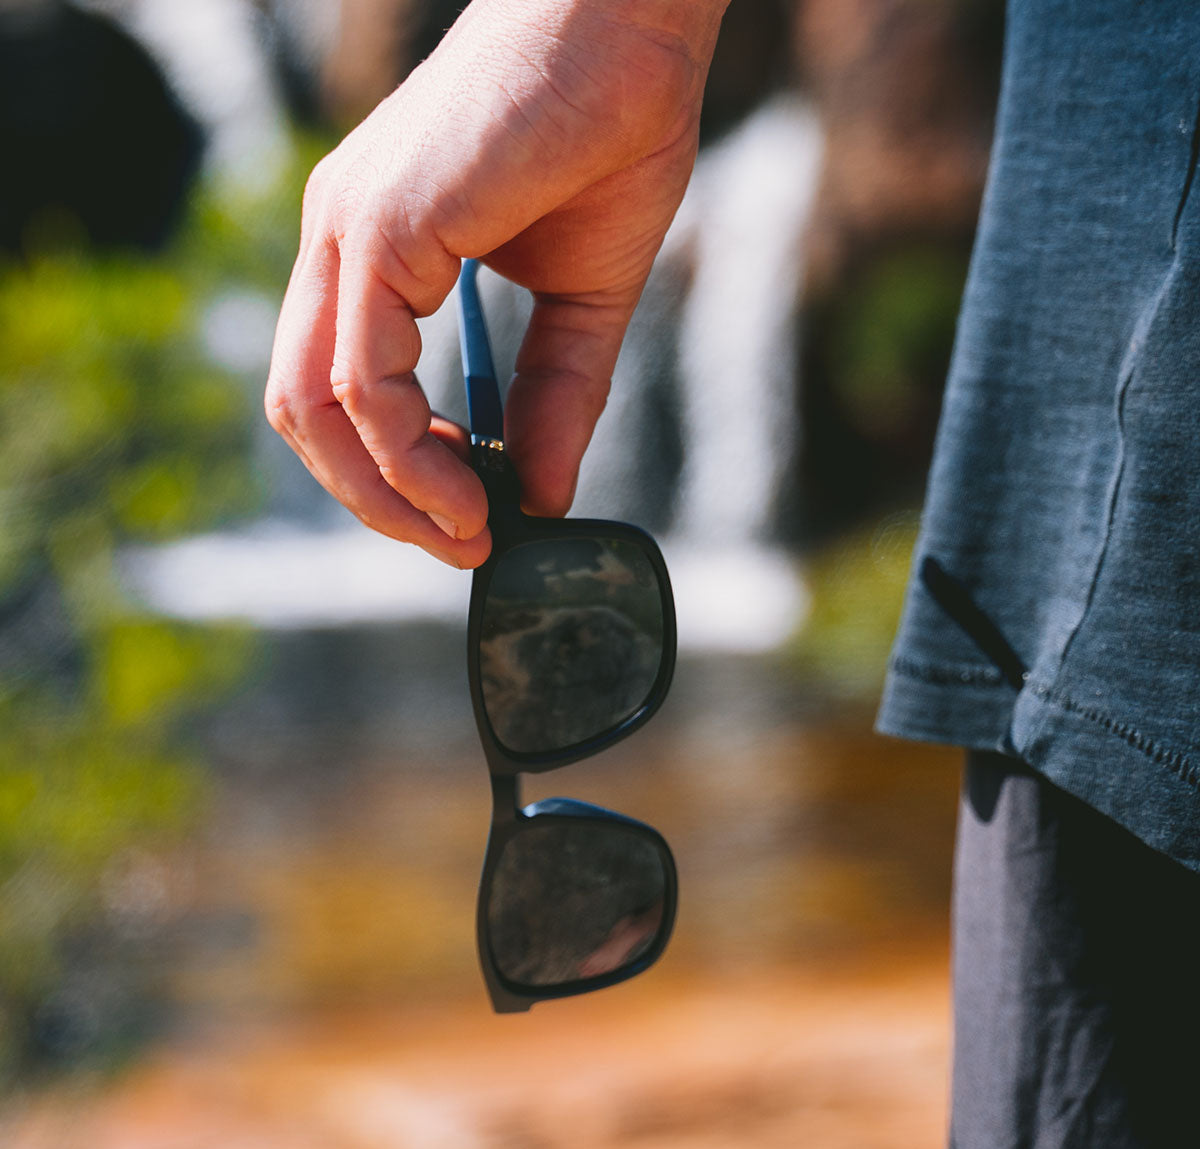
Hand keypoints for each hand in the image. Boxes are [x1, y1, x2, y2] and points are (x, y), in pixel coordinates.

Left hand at [265, 0, 726, 567]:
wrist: (630, 25)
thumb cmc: (611, 135)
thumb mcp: (583, 303)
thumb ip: (552, 398)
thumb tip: (540, 495)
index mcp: (374, 247)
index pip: (335, 386)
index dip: (388, 468)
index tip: (461, 514)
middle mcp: (341, 238)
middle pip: (300, 411)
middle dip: (373, 499)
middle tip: (455, 541)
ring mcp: (348, 228)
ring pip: (311, 406)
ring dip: (384, 493)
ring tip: (462, 529)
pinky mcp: (380, 225)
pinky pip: (361, 380)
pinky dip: (406, 454)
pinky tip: (465, 486)